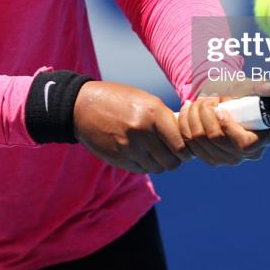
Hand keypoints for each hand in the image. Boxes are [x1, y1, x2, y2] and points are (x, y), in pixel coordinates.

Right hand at [73, 81, 191, 174]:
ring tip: (153, 151)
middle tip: (172, 153)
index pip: (181, 145)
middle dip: (174, 159)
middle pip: (171, 161)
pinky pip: (141, 169)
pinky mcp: (118, 158)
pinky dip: (144, 164)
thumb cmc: (118, 100)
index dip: (186, 151)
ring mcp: (129, 147)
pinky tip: (139, 153)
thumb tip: (186, 136)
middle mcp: (142, 131)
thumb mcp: (145, 100)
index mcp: (153, 113)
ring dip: (158, 162)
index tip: (186, 151)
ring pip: (157, 168)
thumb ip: (164, 118)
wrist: (83, 107)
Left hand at [177, 78, 269, 165]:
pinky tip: (186, 111)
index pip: (243, 144)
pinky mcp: (209, 159)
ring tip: (194, 103)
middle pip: (216, 139)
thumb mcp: (252, 88)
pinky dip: (185, 125)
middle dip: (205, 114)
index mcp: (262, 140)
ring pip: (200, 141)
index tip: (220, 109)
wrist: (227, 105)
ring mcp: (226, 160)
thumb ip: (262, 87)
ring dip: (192, 117)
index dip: (227, 127)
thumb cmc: (242, 95)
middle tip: (204, 99)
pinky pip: (190, 145)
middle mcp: (245, 155)